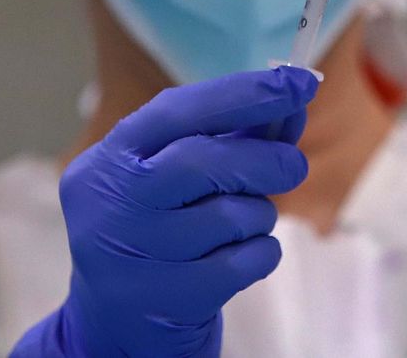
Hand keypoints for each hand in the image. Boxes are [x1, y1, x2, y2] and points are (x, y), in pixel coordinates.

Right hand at [11, 66, 316, 356]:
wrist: (117, 325)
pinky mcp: (168, 297)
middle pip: (203, 161)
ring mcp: (135, 252)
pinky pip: (246, 260)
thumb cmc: (157, 233)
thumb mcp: (174, 179)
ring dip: (258, 215)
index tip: (298, 81)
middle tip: (294, 165)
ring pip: (232, 214)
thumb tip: (293, 102)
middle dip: (264, 159)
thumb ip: (230, 137)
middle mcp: (111, 202)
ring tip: (242, 225)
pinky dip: (262, 254)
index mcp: (108, 159)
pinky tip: (242, 259)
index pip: (177, 111)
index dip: (243, 92)